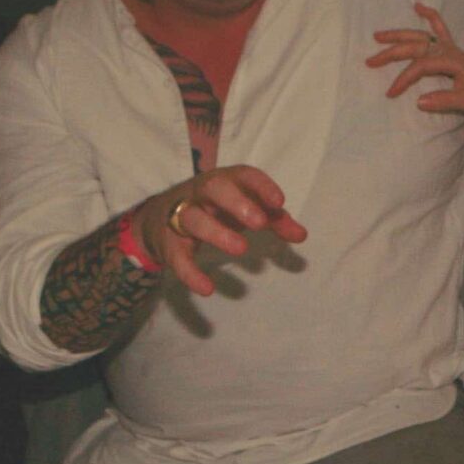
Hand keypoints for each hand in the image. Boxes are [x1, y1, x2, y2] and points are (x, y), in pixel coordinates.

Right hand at [134, 165, 309, 297]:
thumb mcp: (246, 208)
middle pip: (213, 187)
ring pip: (193, 218)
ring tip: (241, 249)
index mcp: (225, 181)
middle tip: (258, 223)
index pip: (243, 175)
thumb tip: (302, 235)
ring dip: (217, 232)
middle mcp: (201, 194)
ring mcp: (181, 216)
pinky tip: (207, 288)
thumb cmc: (217, 208)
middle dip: (236, 202)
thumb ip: (275, 220)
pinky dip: (190, 273)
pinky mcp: (168, 242)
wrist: (160, 216)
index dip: (261, 186)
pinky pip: (177, 256)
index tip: (279, 202)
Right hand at [367, 3, 463, 119]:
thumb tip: (418, 101)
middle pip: (414, 46)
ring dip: (399, 35)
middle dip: (391, 53)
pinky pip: (439, 27)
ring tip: (377, 36)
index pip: (420, 66)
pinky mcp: (451, 49)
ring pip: (420, 36)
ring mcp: (449, 47)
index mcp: (451, 60)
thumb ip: (444, 101)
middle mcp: (448, 49)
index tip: (390, 93)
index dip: (403, 78)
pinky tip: (418, 6)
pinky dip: (429, 15)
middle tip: (369, 61)